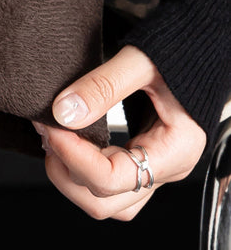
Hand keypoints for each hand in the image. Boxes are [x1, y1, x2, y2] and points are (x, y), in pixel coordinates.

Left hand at [32, 45, 205, 219]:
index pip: (115, 179)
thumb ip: (103, 86)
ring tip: (54, 136)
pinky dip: (80, 165)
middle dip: (66, 171)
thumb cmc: (180, 52)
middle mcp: (166, 168)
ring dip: (71, 174)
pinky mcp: (141, 157)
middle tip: (48, 130)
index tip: (52, 126)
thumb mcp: (141, 61)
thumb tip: (63, 112)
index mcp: (176, 150)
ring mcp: (153, 167)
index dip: (74, 157)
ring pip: (105, 200)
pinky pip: (107, 180)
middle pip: (105, 203)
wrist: (200, 46)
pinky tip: (68, 137)